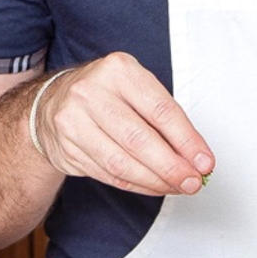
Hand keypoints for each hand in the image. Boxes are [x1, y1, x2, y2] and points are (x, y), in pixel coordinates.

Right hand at [30, 52, 214, 195]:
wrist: (52, 101)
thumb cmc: (106, 93)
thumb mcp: (135, 88)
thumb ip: (165, 118)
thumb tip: (195, 156)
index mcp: (118, 70)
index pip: (160, 110)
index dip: (186, 140)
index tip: (204, 161)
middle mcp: (91, 92)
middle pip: (139, 139)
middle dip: (172, 167)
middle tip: (193, 181)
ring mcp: (73, 121)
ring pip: (122, 162)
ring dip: (155, 181)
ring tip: (177, 187)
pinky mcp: (66, 148)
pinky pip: (108, 174)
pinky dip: (136, 185)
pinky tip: (154, 186)